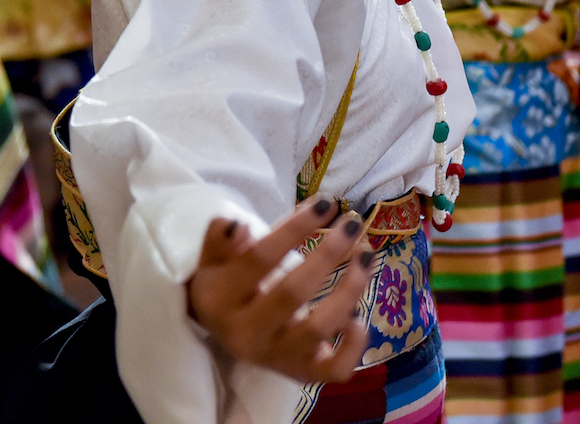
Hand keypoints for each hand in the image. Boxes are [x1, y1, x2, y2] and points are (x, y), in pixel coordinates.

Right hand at [187, 197, 372, 384]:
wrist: (228, 332)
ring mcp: (276, 358)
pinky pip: (335, 369)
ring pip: (320, 327)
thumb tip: (238, 226)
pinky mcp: (302, 375)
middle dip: (328, 253)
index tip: (324, 204)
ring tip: (365, 256)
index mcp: (219, 301)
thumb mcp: (214, 259)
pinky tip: (358, 317)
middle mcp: (245, 335)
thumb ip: (221, 240)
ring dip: (350, 288)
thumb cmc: (227, 285)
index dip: (295, 228)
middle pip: (293, 292)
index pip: (259, 259)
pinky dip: (354, 345)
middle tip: (352, 223)